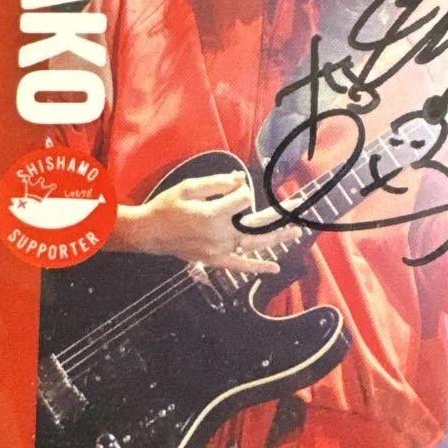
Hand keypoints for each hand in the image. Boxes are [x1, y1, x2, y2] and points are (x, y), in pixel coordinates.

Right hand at [111, 171, 302, 274]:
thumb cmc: (167, 206)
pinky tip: (274, 268)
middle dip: (280, 213)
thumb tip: (240, 179)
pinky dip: (258, 267)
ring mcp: (220, 250)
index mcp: (214, 215)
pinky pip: (240, 266)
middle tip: (298, 204)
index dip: (241, 189)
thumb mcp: (189, 187)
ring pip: (255, 245)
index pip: (244, 199)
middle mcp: (221, 235)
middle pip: (258, 223)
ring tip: (296, 231)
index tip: (232, 186)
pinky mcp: (215, 260)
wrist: (149, 233)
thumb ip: (217, 183)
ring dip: (277, 238)